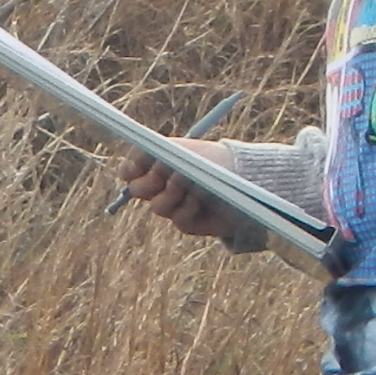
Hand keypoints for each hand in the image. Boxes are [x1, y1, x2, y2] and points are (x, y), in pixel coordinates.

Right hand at [118, 139, 251, 247]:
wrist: (245, 181)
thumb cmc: (214, 160)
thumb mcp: (185, 152)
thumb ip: (158, 154)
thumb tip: (133, 167)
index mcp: (156, 164)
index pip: (130, 170)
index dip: (129, 169)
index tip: (135, 167)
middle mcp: (161, 186)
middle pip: (137, 191)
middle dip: (147, 183)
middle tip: (160, 174)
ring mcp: (173, 205)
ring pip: (157, 207)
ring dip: (170, 195)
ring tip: (187, 184)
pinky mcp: (186, 221)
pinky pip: (178, 219)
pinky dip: (187, 209)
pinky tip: (199, 202)